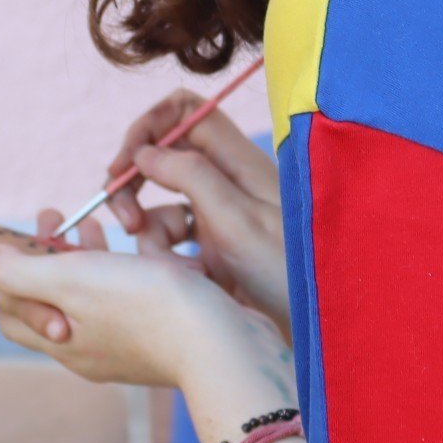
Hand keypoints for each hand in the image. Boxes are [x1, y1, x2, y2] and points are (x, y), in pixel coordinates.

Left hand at [0, 244, 297, 423]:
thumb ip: (22, 271)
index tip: (33, 229)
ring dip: (88, 258)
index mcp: (60, 342)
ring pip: (93, 298)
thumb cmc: (144, 307)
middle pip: (53, 300)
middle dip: (50, 256)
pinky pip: (130, 301)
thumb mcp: (71, 280)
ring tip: (95, 223)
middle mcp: (90, 352)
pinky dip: (125, 271)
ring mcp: (127, 348)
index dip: (13, 267)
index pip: (12, 310)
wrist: (224, 343)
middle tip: (59, 217)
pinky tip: (141, 246)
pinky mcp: (161, 339)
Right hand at [104, 89, 291, 340]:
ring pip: (160, 210)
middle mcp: (227, 183)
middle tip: (123, 216)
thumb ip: (190, 175)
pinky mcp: (214, 256)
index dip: (149, 126)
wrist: (319, 331)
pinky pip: (172, 247)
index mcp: (238, 161)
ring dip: (152, 238)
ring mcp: (219, 220)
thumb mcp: (237, 221)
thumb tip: (144, 151)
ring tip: (170, 270)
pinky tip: (192, 285)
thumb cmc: (290, 275)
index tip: (126, 161)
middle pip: (161, 159)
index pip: (184, 111)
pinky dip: (168, 263)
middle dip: (132, 185)